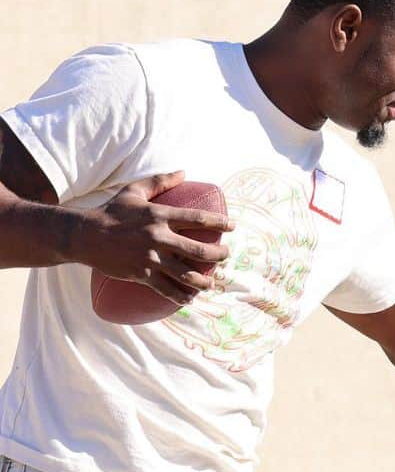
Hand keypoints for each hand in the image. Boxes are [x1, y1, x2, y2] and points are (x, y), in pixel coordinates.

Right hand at [71, 171, 232, 304]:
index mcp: (159, 215)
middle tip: (226, 256)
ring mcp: (150, 257)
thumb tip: (183, 172)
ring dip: (204, 281)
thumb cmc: (111, 212)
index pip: (197, 218)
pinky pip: (167, 289)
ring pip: (187, 274)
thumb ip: (159, 181)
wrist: (84, 235)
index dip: (219, 223)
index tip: (234, 226)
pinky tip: (190, 299)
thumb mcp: (134, 191)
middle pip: (199, 249)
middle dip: (219, 255)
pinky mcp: (141, 274)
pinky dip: (181, 297)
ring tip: (212, 283)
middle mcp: (158, 237)